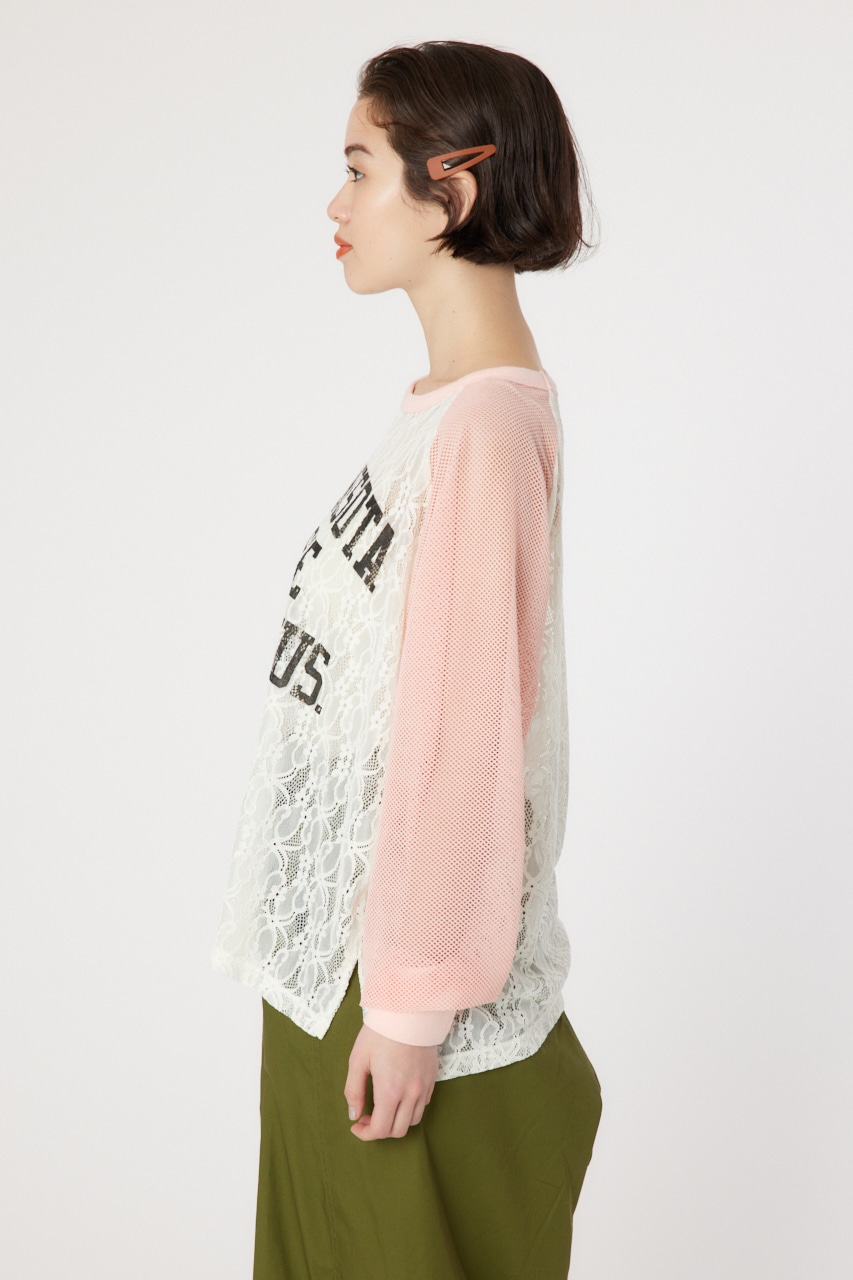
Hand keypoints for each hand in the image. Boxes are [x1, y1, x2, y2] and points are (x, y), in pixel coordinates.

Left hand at [345, 1024, 438, 1140]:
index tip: (356, 1126)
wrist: (409, 1010)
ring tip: (383, 1107)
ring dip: (396, 1121)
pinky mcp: (432, 1078)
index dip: (366, 1134)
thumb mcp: (358, 1059)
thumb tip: (354, 1114)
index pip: (381, 1130)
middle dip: (380, 1130)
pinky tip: (399, 1095)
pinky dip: (410, 1109)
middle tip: (367, 1117)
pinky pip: (423, 1105)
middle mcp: (410, 1093)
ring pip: (413, 1121)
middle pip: (398, 1131)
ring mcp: (424, 1086)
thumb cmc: (380, 1032)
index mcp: (390, 1091)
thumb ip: (354, 1090)